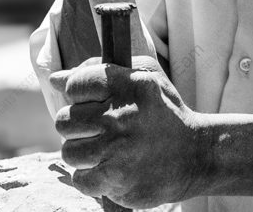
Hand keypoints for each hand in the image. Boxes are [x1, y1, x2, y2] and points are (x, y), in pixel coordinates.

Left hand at [49, 56, 206, 207]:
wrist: (197, 156)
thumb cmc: (164, 114)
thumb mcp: (143, 79)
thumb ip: (98, 71)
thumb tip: (55, 79)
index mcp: (128, 86)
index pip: (75, 84)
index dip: (78, 94)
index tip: (91, 102)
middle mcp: (122, 116)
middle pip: (64, 120)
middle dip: (77, 127)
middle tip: (98, 130)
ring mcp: (118, 150)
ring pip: (68, 151)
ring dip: (83, 153)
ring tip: (105, 150)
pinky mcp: (117, 180)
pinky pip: (79, 178)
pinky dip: (90, 177)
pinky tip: (108, 169)